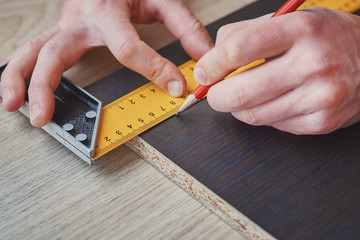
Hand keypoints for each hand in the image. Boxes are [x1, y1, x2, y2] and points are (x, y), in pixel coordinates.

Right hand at [1, 0, 212, 126]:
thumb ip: (184, 26)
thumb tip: (203, 56)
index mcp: (106, 9)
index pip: (126, 47)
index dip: (152, 69)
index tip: (173, 87)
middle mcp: (80, 20)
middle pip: (56, 53)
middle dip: (47, 86)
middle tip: (44, 116)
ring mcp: (67, 28)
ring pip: (35, 53)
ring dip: (22, 80)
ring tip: (16, 108)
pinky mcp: (64, 34)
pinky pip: (37, 51)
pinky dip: (24, 71)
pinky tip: (19, 91)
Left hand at [194, 7, 359, 134]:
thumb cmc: (328, 38)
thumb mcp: (291, 20)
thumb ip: (246, 33)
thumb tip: (211, 60)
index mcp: (301, 30)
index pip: (238, 49)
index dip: (212, 64)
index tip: (205, 71)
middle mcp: (312, 64)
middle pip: (240, 92)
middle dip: (216, 96)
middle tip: (215, 92)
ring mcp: (319, 97)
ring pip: (252, 115)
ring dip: (237, 108)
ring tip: (245, 94)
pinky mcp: (321, 122)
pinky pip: (273, 125)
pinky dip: (263, 115)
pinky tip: (273, 101)